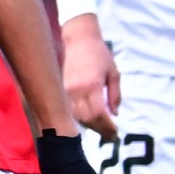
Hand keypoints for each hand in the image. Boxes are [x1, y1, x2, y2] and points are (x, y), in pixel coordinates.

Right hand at [61, 19, 119, 141]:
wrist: (77, 38)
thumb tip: (115, 114)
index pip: (99, 114)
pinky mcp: (59, 89)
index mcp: (92, 85)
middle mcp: (76, 90)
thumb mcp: (113, 72)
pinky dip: (78, 118)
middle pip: (87, 119)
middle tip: (109, 135)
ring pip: (75, 118)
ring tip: (100, 128)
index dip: (107, 127)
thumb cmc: (98, 53)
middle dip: (100, 130)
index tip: (115, 133)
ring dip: (89, 126)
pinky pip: (67, 110)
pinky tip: (87, 119)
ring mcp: (65, 90)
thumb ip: (115, 94)